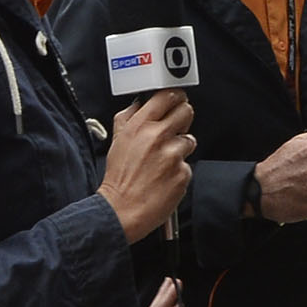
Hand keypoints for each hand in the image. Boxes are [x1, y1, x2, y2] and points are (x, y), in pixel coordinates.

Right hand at [97, 89, 193, 242]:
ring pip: (190, 140)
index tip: (175, 101)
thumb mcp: (117, 141)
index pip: (168, 96)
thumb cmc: (119, 179)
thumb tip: (139, 104)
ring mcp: (172, 156)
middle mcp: (157, 137)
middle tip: (174, 130)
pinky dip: (179, 170)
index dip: (175, 97)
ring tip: (163, 161)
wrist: (121, 210)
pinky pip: (188, 164)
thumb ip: (128, 118)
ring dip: (180, 148)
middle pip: (186, 111)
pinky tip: (165, 176)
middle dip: (182, 119)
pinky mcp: (182, 174)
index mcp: (140, 125)